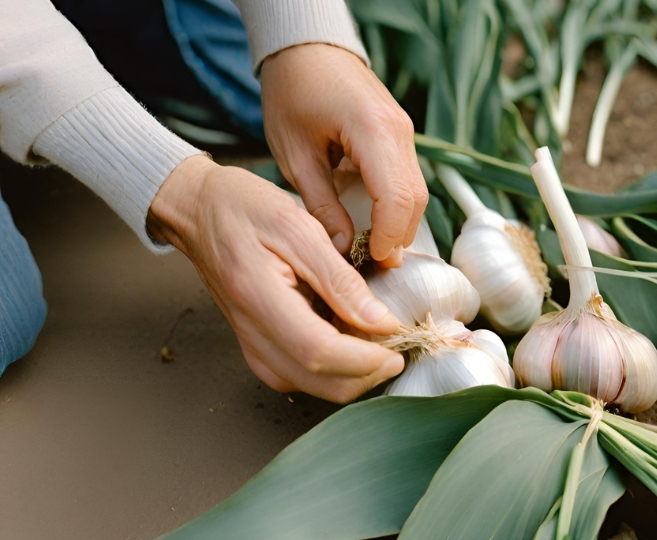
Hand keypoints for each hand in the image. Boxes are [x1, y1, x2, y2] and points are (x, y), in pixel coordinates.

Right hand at [148, 155, 403, 402]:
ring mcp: (251, 343)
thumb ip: (340, 278)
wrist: (198, 211)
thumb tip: (380, 320)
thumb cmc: (243, 208)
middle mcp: (251, 331)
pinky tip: (349, 344)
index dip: (364, 358)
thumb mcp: (299, 226)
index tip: (398, 347)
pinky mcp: (256, 345)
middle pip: (317, 380)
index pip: (318, 350)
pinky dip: (331, 369)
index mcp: (258, 296)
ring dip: (351, 376)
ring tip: (378, 345)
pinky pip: (298, 374)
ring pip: (309, 385)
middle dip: (366, 374)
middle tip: (398, 349)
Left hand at [260, 43, 427, 267]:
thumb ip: (321, 204)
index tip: (371, 260)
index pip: (397, 198)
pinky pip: (408, 178)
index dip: (388, 236)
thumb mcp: (295, 155)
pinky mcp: (401, 134)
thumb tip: (343, 248)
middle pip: (415, 199)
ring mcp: (405, 130)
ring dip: (400, 223)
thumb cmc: (292, 92)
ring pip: (417, 191)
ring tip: (373, 247)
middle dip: (398, 236)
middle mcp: (399, 130)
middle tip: (373, 263)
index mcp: (373, 130)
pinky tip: (375, 221)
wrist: (306, 49)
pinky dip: (397, 204)